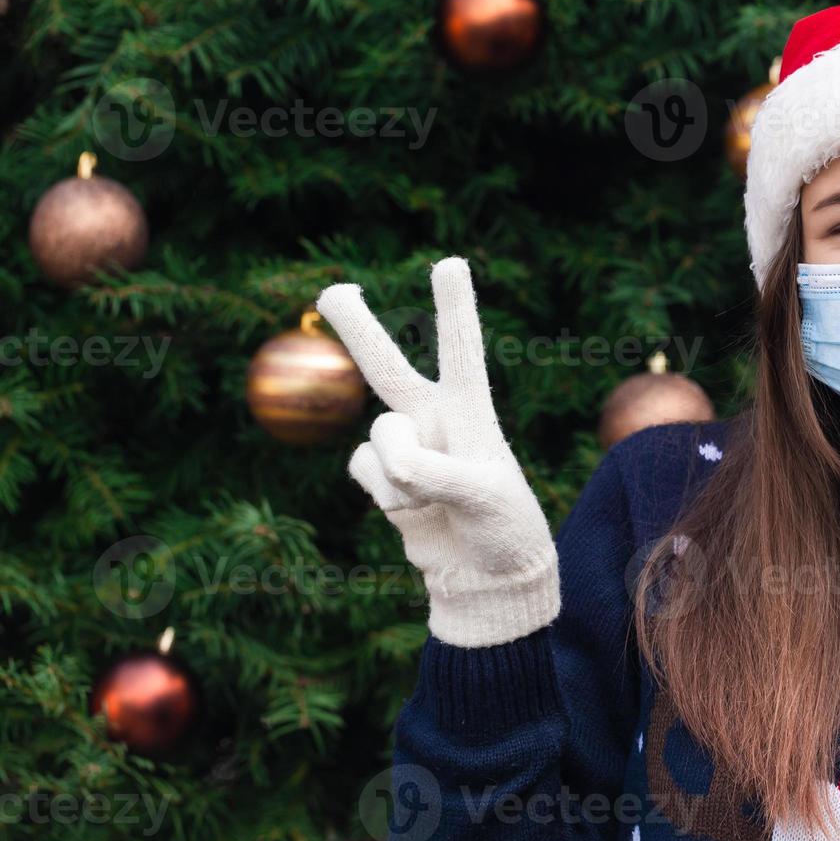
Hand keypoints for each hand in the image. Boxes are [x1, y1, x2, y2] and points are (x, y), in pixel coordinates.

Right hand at [317, 257, 557, 647]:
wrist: (485, 578)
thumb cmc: (503, 528)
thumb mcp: (482, 498)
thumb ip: (432, 472)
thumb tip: (383, 454)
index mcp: (471, 411)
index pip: (461, 350)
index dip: (454, 308)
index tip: (451, 262)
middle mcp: (434, 418)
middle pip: (387, 366)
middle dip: (358, 328)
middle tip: (333, 289)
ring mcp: (404, 446)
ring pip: (375, 436)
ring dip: (400, 473)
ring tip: (437, 498)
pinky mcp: (382, 477)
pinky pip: (362, 470)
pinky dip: (385, 495)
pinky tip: (414, 510)